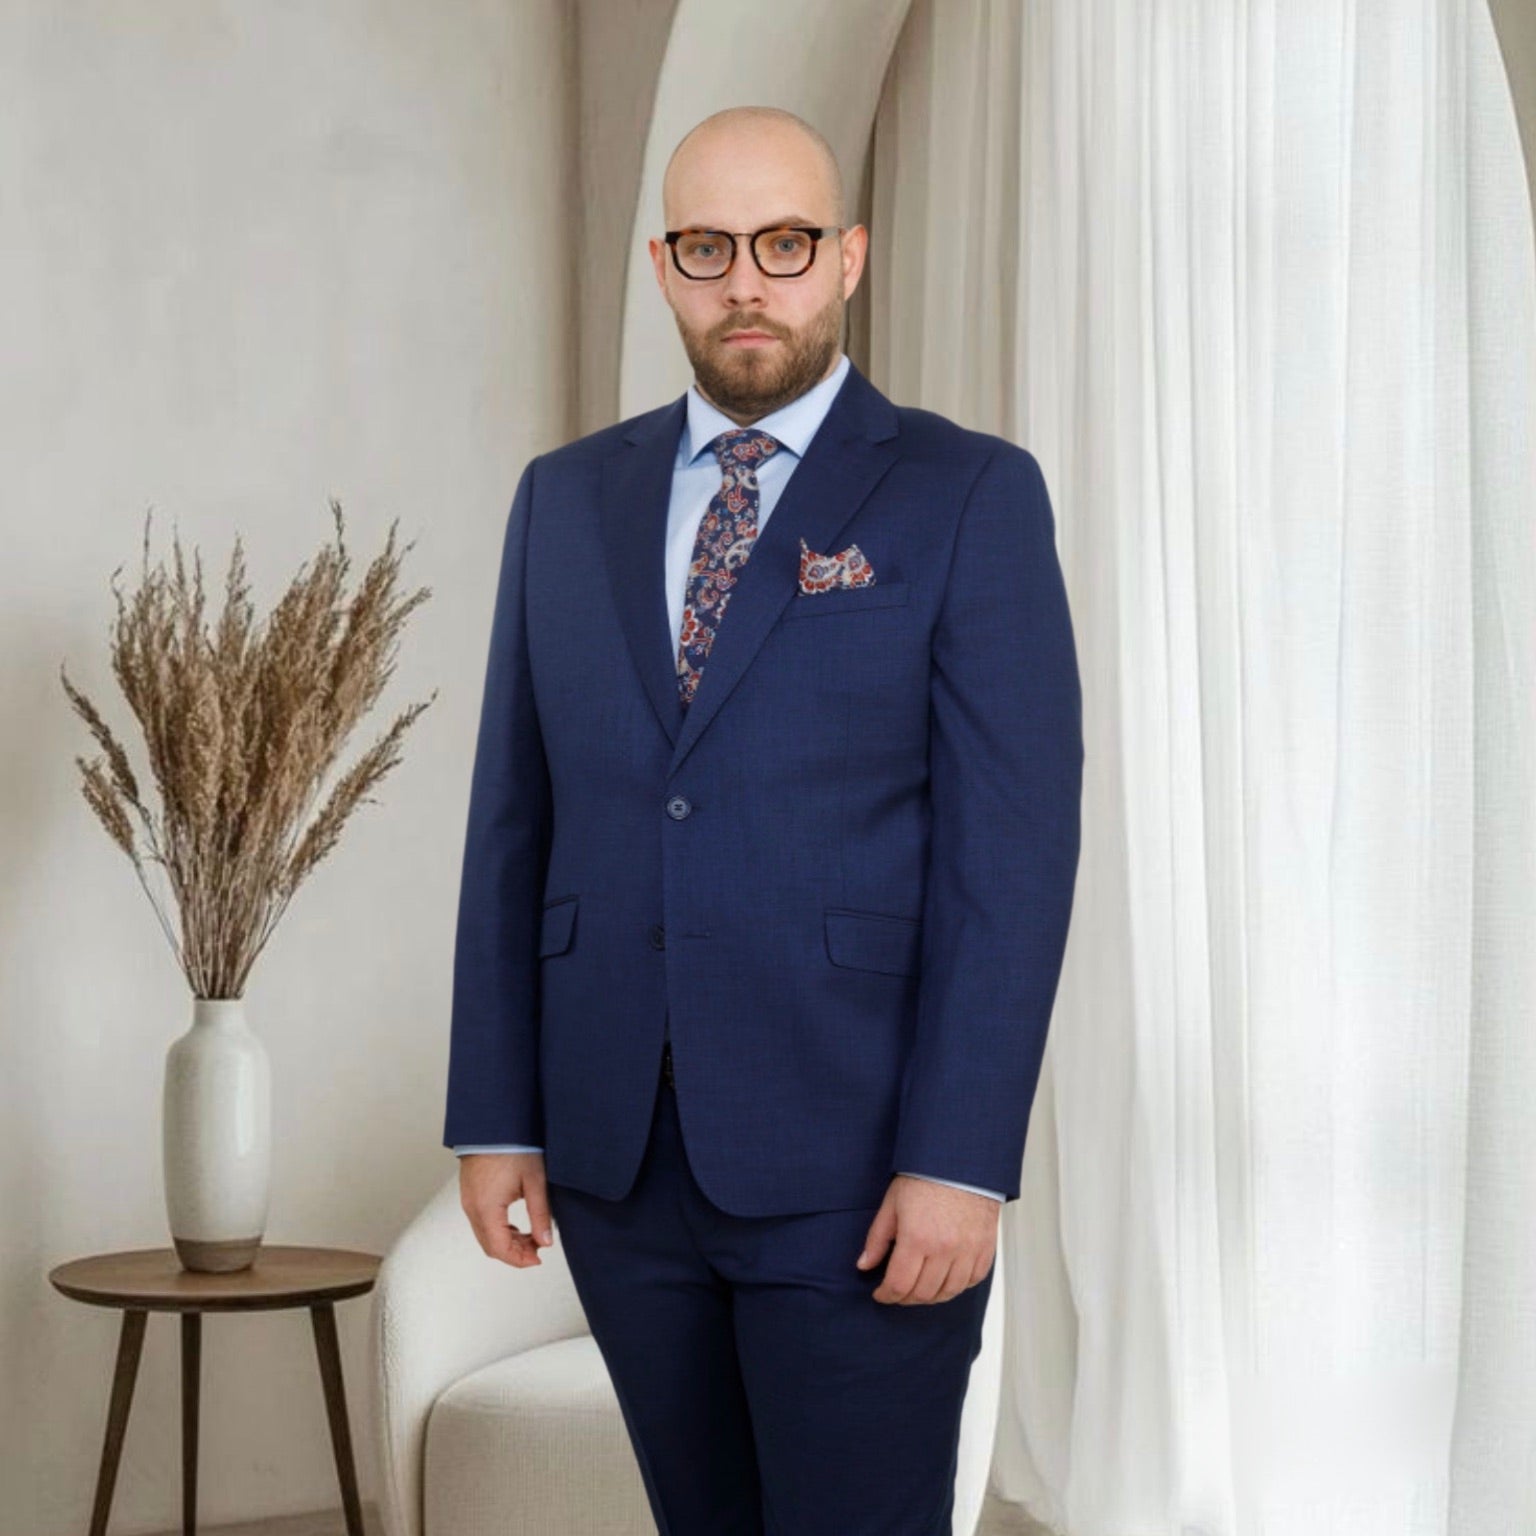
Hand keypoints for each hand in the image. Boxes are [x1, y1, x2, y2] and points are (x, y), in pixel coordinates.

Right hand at [459, 1152, 554, 1266]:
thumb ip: (540, 1214)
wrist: (494, 1124)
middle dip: (515, 1253)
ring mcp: (468, 1201)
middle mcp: (472, 1208)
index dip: (519, 1260)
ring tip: (531, 1236)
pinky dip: (498, 1230)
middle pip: (490, 1246)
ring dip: (507, 1242)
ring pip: (485, 1236)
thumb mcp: (534, 1181)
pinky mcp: (469, 1194)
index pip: (500, 1249)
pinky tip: (515, 1225)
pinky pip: (481, 1222)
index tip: (538, 1259)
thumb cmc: (513, 1146)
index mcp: (487, 1208)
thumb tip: (546, 1241)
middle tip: (537, 1248)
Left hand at [856, 1174, 998, 1303]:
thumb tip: (864, 1264)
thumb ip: (877, 1238)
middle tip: (898, 1291)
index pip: (899, 1284)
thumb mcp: (892, 1204)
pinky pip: (972, 1281)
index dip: (887, 1295)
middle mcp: (944, 1249)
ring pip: (949, 1292)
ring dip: (931, 1296)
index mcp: (917, 1238)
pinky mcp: (985, 1248)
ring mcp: (967, 1251)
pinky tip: (946, 1279)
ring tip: (919, 1289)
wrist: (960, 1162)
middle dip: (905, 1298)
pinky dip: (958, 1286)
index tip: (881, 1294)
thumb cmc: (926, 1177)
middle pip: (923, 1293)